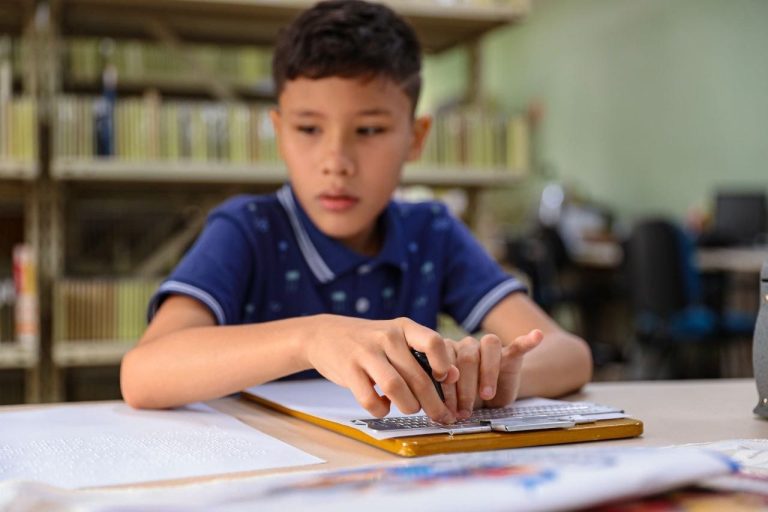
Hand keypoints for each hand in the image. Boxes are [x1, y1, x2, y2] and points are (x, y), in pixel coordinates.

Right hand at [303, 315, 459, 422]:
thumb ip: (424, 354)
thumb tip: (454, 376)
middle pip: (418, 376)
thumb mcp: (397, 338)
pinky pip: (370, 399)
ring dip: (409, 407)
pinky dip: (381, 410)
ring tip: (410, 409)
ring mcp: (366, 353)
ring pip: (396, 388)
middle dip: (434, 403)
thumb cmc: (371, 342)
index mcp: (404, 327)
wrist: (325, 335)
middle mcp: (387, 337)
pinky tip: (383, 406)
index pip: (433, 342)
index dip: (444, 365)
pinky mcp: (348, 370)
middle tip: (441, 417)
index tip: (444, 380)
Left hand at [441, 329, 543, 418]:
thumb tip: (435, 405)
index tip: (449, 408)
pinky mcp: (510, 354)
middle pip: (467, 356)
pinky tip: (536, 336)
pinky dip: (527, 340)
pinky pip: (518, 345)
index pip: (446, 361)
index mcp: (447, 353)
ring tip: (487, 395)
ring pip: (488, 347)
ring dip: (488, 373)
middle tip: (465, 410)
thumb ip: (444, 396)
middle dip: (465, 386)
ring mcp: (488, 348)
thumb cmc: (467, 398)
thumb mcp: (452, 399)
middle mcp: (467, 345)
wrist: (492, 398)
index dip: (447, 385)